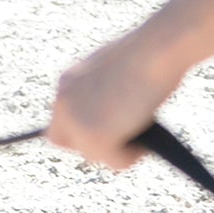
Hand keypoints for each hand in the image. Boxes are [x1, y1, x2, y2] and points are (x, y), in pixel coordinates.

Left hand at [50, 31, 189, 169]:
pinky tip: (145, 138)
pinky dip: (132, 156)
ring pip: (93, 155)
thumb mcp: (116, 76)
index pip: (59, 121)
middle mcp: (64, 101)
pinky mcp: (95, 136)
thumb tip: (115, 121)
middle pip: (66, 142)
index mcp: (68, 83)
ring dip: (117, 150)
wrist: (155, 50)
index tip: (104, 135)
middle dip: (95, 143)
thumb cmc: (149, 56)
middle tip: (125, 138)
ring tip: (140, 133)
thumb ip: (104, 98)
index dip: (79, 132)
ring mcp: (75, 120)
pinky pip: (115, 162)